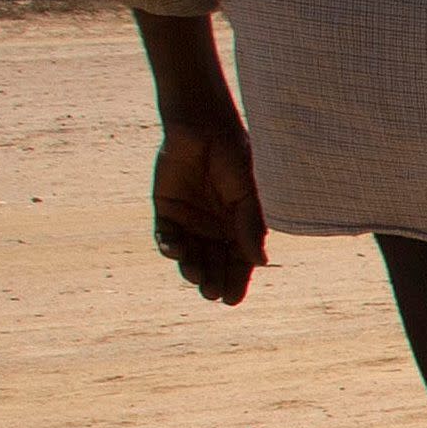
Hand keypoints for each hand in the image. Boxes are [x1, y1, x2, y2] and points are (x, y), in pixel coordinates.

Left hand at [152, 119, 264, 303]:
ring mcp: (190, 220)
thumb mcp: (247, 193)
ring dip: (192, 268)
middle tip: (212, 294)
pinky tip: (175, 250)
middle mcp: (215, 227)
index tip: (233, 299)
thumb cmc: (233, 156)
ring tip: (196, 277)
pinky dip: (168, 246)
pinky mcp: (166, 210)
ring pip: (190, 255)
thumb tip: (260, 262)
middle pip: (215, 262)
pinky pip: (165, 236)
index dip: (237, 280)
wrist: (202, 128)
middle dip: (214, 279)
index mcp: (239, 225)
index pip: (239, 260)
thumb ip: (250, 225)